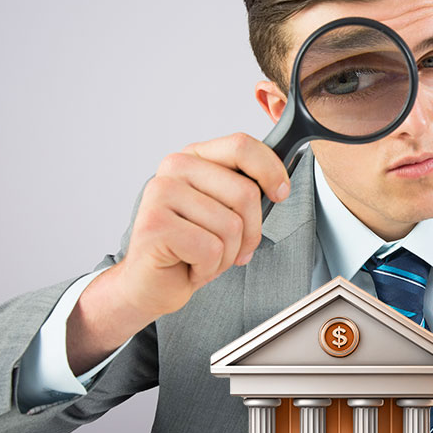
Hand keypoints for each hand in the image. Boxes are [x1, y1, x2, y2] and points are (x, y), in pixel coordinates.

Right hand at [114, 132, 291, 319]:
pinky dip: (208, 268)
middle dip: (250, 232)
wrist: (152, 286)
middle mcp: (174, 168)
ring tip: (204, 258)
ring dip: (227, 255)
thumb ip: (244, 191)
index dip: (271, 170)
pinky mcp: (155, 224)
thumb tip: (279, 184)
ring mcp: (160, 193)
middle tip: (230, 248)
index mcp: (193, 157)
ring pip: (231, 226)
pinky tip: (190, 266)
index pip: (242, 146)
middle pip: (245, 192)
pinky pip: (211, 248)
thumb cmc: (190, 249)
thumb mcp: (225, 212)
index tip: (280, 193)